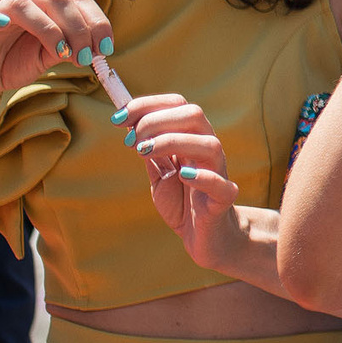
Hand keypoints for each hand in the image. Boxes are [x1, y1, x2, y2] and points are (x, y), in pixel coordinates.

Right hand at [0, 0, 114, 107]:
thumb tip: (96, 48)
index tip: (106, 49)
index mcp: (44, 1)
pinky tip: (3, 24)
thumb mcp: (50, 56)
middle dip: (78, 28)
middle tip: (85, 57)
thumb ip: (71, 47)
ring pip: (23, 4)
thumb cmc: (14, 63)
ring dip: (49, 29)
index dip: (96, 21)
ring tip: (61, 54)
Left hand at [124, 93, 246, 271]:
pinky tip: (182, 175)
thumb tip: (127, 124)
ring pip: (209, 144)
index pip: (177, 105)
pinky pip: (221, 184)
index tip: (118, 118)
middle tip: (130, 141)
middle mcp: (207, 150)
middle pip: (194, 115)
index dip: (147, 104)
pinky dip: (202, 177)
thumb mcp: (158, 173)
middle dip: (156, 120)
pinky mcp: (223, 200)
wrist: (204, 237)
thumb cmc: (181, 201)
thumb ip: (148, 151)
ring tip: (143, 153)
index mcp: (192, 139)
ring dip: (172, 142)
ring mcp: (219, 173)